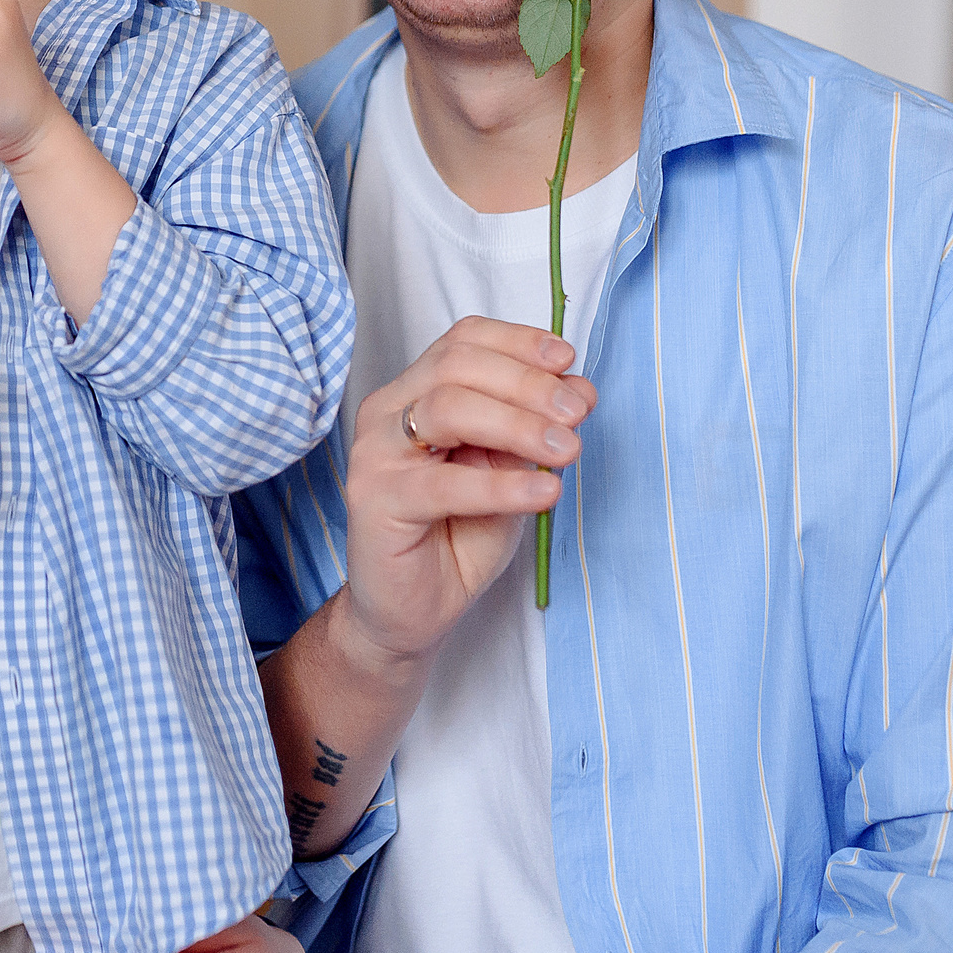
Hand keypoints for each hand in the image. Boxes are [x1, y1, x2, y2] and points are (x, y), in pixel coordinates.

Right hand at [339, 318, 594, 668]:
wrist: (414, 611)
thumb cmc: (458, 534)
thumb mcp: (509, 470)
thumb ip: (533, 427)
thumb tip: (579, 388)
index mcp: (415, 392)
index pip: (462, 340)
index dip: (517, 341)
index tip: (568, 361)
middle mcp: (387, 411)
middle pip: (456, 366)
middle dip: (527, 383)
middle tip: (577, 414)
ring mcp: (374, 453)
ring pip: (447, 409)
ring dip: (518, 424)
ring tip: (566, 451)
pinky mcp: (375, 501)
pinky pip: (443, 483)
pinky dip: (502, 484)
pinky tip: (544, 490)